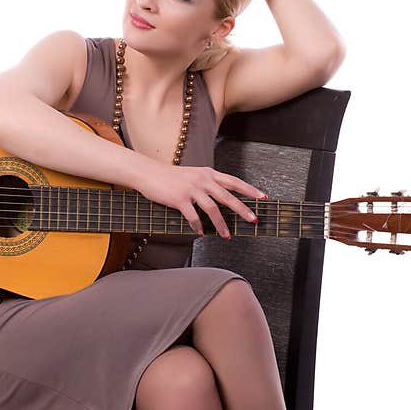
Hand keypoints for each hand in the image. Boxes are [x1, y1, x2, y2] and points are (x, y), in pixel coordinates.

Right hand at [135, 163, 264, 238]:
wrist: (148, 173)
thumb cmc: (169, 177)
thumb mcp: (192, 175)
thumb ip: (206, 184)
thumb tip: (220, 199)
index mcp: (208, 173)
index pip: (234, 181)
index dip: (249, 190)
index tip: (262, 197)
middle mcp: (203, 180)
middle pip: (228, 196)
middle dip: (243, 210)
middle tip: (253, 220)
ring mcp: (192, 189)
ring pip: (213, 209)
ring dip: (221, 225)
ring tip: (227, 236)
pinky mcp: (180, 199)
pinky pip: (193, 217)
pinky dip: (198, 227)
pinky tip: (200, 233)